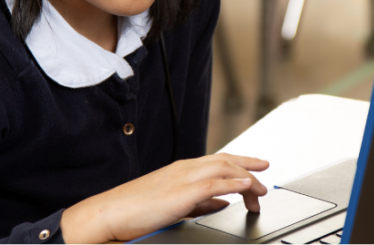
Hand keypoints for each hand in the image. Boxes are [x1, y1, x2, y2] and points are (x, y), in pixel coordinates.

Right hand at [60, 153, 269, 244]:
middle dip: (249, 165)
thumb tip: (221, 203)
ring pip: (224, 168)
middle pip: (225, 160)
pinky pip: (214, 183)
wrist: (109, 213)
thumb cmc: (134, 211)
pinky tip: (246, 187)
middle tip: (265, 174)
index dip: (240, 163)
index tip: (255, 169)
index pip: (217, 160)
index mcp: (181, 170)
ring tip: (260, 189)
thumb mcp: (173, 205)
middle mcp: (184, 169)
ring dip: (247, 177)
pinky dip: (234, 183)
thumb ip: (199, 203)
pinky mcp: (181, 193)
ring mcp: (182, 178)